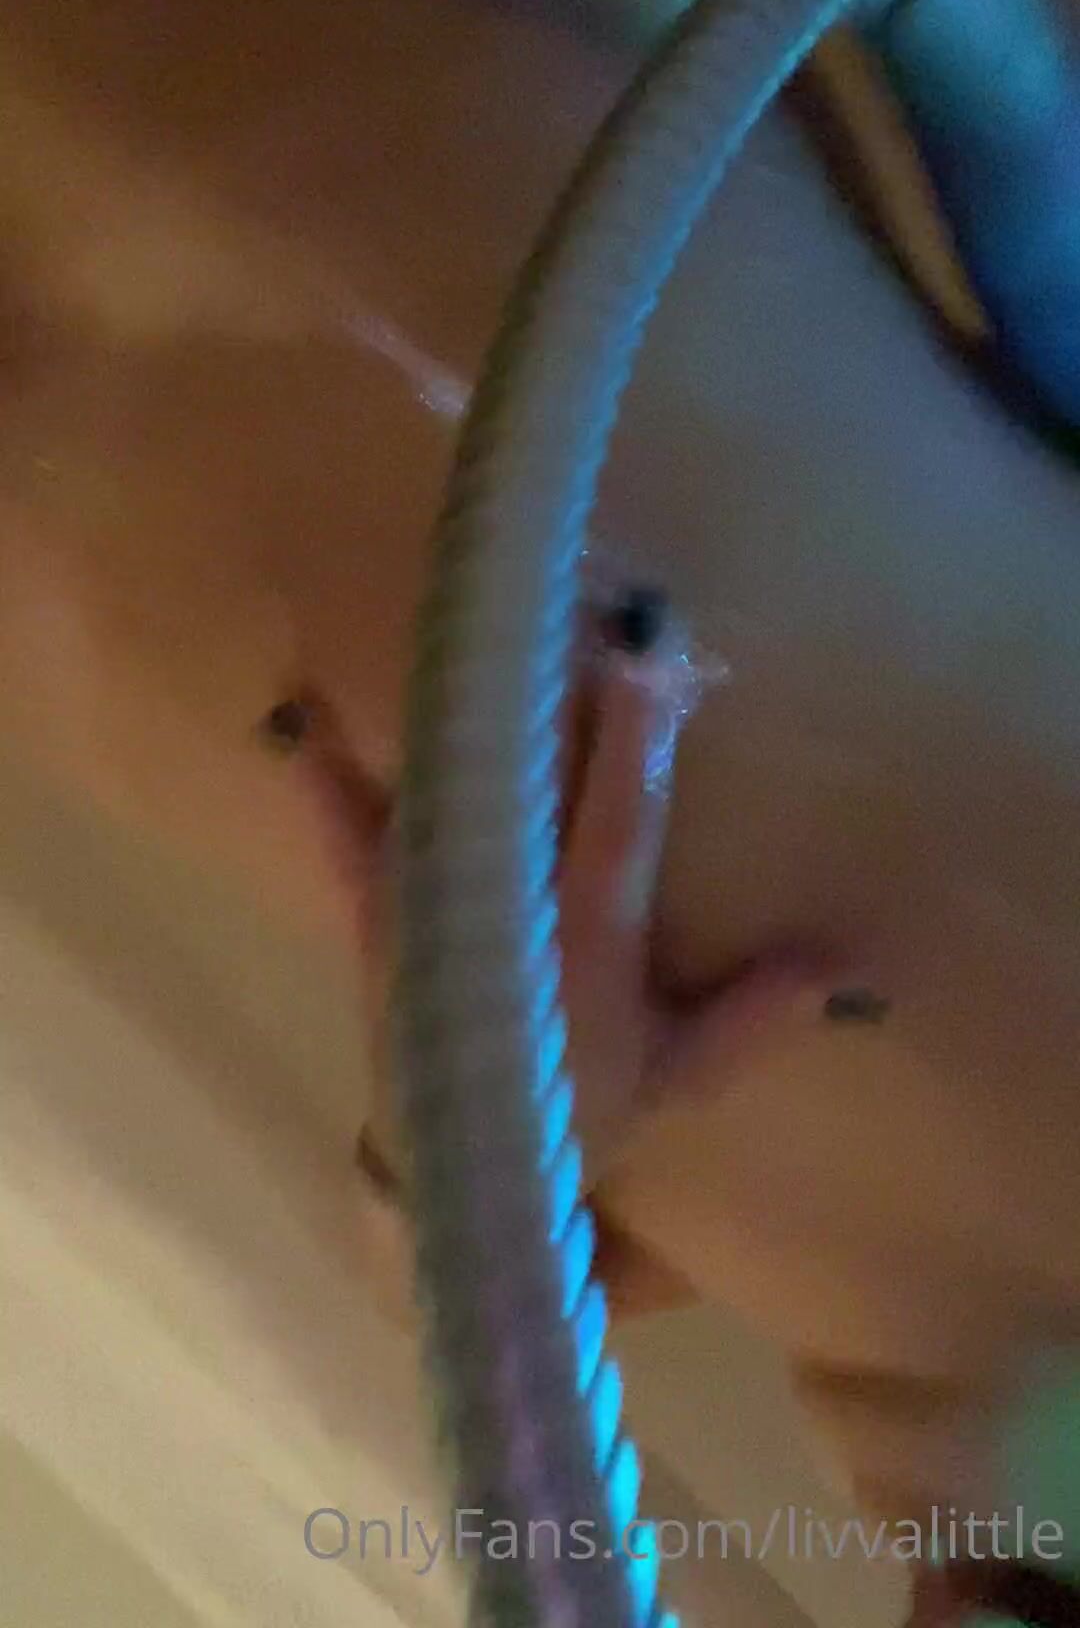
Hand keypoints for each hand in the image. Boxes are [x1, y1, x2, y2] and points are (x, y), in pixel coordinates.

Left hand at [286, 592, 698, 1319]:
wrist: (464, 1178)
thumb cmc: (587, 1111)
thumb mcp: (680, 1076)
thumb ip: (753, 1017)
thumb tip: (839, 963)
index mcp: (589, 941)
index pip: (618, 823)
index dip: (635, 742)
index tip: (651, 660)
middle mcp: (507, 912)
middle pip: (534, 783)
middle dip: (558, 696)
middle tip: (575, 608)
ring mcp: (433, 911)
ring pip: (448, 793)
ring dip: (469, 712)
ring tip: (480, 630)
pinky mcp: (375, 924)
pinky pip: (346, 846)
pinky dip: (328, 788)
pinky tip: (302, 726)